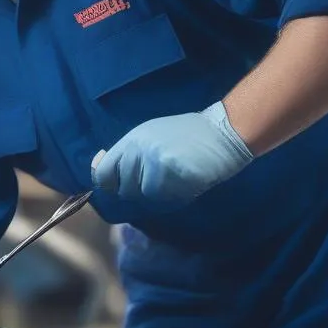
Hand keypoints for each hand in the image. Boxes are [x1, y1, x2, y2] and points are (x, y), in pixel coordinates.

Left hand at [91, 101, 253, 204]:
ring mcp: (152, 158)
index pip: (103, 171)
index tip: (118, 187)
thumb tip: (105, 179)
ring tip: (175, 178)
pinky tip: (184, 182)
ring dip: (158, 192)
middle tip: (160, 181)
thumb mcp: (153, 137)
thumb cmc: (189, 137)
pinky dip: (171, 194)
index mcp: (132, 139)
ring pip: (143, 193)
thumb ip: (131, 155)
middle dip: (140, 190)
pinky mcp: (169, 170)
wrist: (224, 132)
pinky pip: (161, 195)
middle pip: (123, 188)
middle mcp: (138, 147)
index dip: (108, 184)